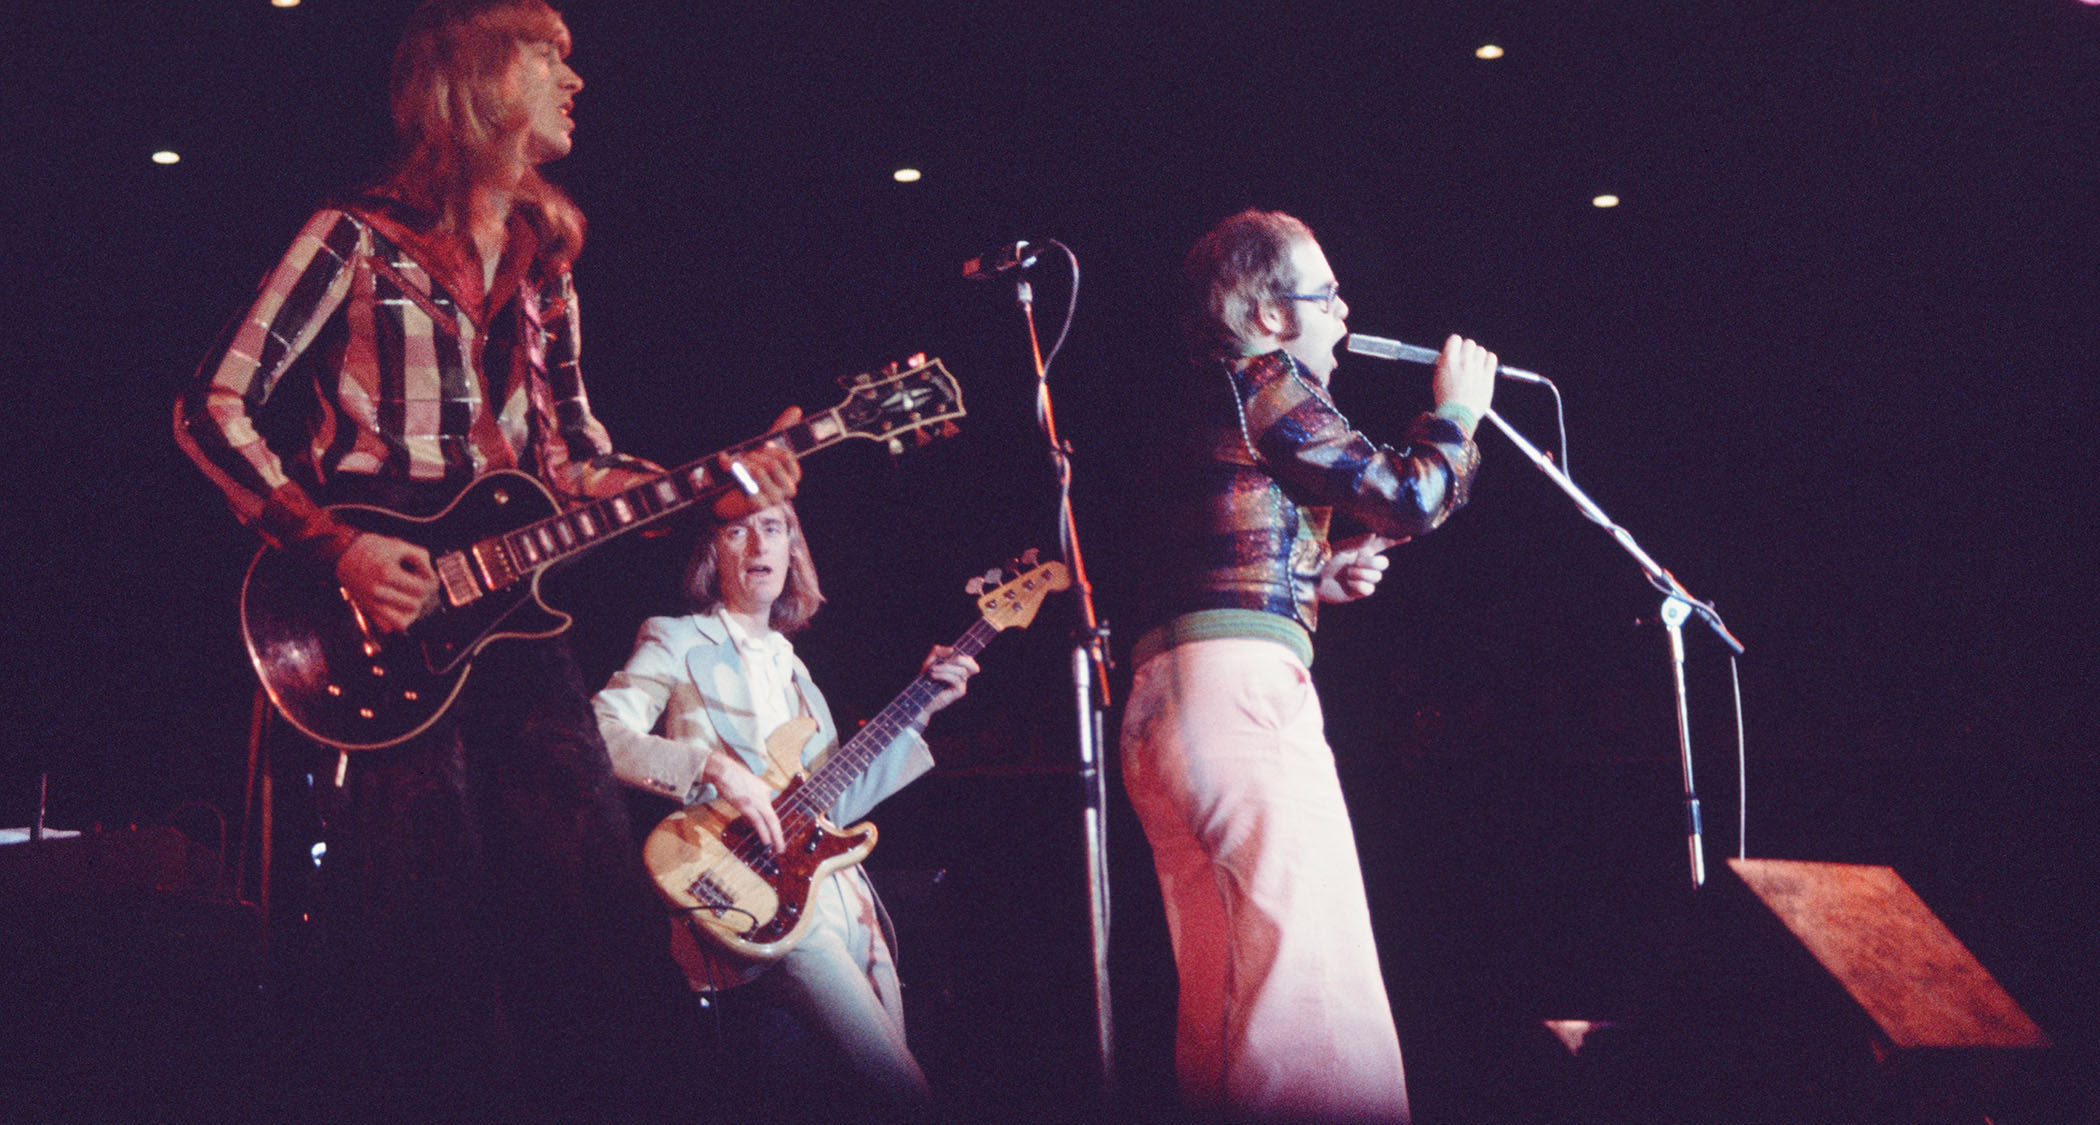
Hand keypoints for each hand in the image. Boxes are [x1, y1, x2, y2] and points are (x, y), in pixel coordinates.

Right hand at [335, 533, 438, 632]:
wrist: (342, 552)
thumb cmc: (374, 547)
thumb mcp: (399, 544)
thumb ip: (421, 558)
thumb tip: (432, 579)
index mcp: (386, 572)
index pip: (421, 589)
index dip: (429, 582)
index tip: (426, 575)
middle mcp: (376, 590)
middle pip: (414, 605)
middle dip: (422, 595)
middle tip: (418, 584)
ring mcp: (369, 602)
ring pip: (403, 621)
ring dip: (411, 609)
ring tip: (410, 595)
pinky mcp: (366, 609)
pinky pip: (389, 627)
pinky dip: (398, 620)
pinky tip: (400, 605)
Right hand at [701, 749, 784, 853]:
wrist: (724, 770)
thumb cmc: (732, 776)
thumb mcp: (750, 784)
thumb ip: (756, 794)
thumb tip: (755, 807)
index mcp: (765, 791)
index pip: (773, 812)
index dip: (775, 826)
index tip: (777, 836)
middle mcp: (765, 796)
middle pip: (774, 819)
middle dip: (779, 835)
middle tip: (782, 848)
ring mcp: (756, 801)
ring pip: (770, 822)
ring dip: (774, 837)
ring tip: (777, 848)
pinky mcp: (747, 805)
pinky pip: (758, 822)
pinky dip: (763, 832)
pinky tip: (766, 841)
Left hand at [713, 406, 802, 520]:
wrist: (732, 499)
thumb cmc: (753, 472)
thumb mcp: (766, 450)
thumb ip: (781, 430)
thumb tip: (796, 409)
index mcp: (793, 475)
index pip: (786, 457)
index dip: (771, 449)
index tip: (762, 446)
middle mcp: (787, 489)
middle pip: (773, 464)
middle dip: (755, 455)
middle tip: (743, 455)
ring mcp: (774, 499)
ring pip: (760, 472)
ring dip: (743, 463)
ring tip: (734, 461)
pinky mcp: (759, 506)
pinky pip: (749, 485)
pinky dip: (736, 473)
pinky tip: (729, 467)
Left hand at [918, 644, 979, 717]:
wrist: (920, 696)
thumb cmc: (925, 679)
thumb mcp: (929, 661)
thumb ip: (938, 651)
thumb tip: (952, 649)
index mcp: (958, 668)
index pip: (969, 659)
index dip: (963, 654)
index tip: (950, 653)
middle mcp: (963, 676)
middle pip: (971, 663)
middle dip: (958, 658)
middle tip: (943, 661)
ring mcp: (962, 684)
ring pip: (962, 670)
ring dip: (945, 667)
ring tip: (932, 670)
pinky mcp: (960, 692)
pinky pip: (956, 679)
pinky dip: (943, 675)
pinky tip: (933, 675)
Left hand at [1317, 533, 1394, 603]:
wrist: (1312, 579)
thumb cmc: (1324, 560)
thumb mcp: (1341, 549)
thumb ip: (1358, 542)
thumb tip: (1374, 534)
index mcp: (1361, 550)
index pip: (1382, 544)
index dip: (1395, 540)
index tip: (1408, 535)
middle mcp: (1364, 564)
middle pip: (1384, 563)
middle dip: (1372, 563)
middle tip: (1355, 563)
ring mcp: (1363, 578)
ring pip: (1377, 577)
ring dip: (1361, 575)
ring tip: (1346, 575)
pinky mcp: (1360, 591)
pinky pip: (1369, 589)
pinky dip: (1357, 586)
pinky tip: (1347, 585)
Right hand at [1431, 334, 1496, 435]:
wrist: (1458, 415)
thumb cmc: (1446, 400)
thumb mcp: (1437, 379)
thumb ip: (1444, 365)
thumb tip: (1449, 357)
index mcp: (1448, 361)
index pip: (1455, 339)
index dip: (1456, 345)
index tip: (1456, 351)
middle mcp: (1463, 361)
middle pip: (1470, 343)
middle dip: (1468, 351)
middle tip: (1466, 361)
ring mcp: (1477, 368)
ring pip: (1481, 351)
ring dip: (1478, 356)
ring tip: (1475, 367)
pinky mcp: (1488, 376)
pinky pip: (1492, 358)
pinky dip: (1489, 360)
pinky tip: (1484, 368)